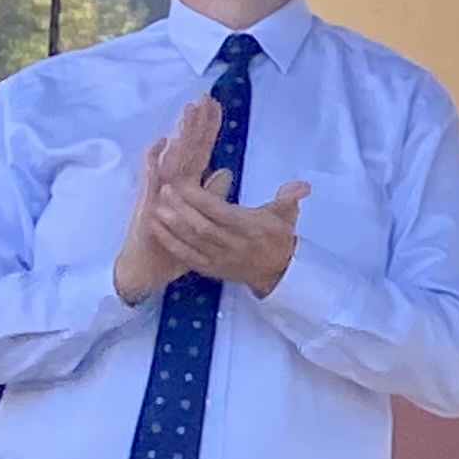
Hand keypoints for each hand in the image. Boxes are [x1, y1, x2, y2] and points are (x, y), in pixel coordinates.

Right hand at [111, 97, 223, 305]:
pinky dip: (153, 158)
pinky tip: (161, 141)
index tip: (217, 105)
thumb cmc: (176, 244)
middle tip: (205, 96)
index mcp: (187, 185)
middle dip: (196, 122)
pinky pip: (150, 177)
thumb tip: (224, 172)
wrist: (148, 268)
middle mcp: (172, 183)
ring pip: (172, 156)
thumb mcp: (202, 217)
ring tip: (189, 110)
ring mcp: (159, 191)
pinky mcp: (147, 202)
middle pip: (187, 147)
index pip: (200, 150)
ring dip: (180, 134)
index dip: (208, 129)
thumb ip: (212, 193)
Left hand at [151, 173, 309, 297]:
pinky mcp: (209, 268)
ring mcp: (218, 258)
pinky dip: (170, 243)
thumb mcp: (287, 216)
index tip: (184, 185)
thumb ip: (289, 198)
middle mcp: (232, 244)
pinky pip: (187, 256)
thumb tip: (301, 186)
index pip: (221, 213)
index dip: (201, 200)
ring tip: (156, 208)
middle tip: (164, 191)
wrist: (276, 273)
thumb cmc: (277, 238)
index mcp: (250, 228)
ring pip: (192, 242)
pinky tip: (157, 228)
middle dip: (181, 210)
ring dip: (172, 226)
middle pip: (202, 227)